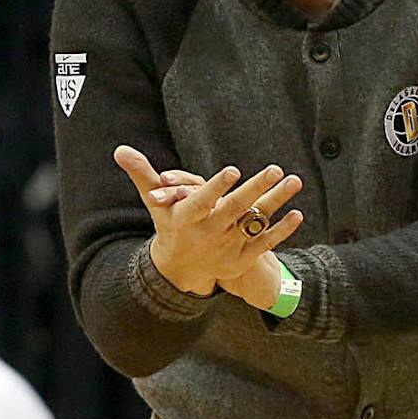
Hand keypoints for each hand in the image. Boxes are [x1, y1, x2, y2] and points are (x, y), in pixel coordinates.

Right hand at [137, 169, 304, 310]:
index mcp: (187, 219)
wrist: (180, 269)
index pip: (202, 202)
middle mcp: (208, 233)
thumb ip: (142, 174)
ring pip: (254, 223)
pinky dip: (281, 231)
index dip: (216, 187)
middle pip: (234, 210)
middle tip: (274, 169)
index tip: (233, 170)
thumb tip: (120, 149)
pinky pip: (264, 243)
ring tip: (294, 181)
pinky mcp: (241, 258)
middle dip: (255, 190)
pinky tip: (297, 213)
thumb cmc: (170, 225)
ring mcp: (226, 247)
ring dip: (276, 203)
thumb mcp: (155, 202)